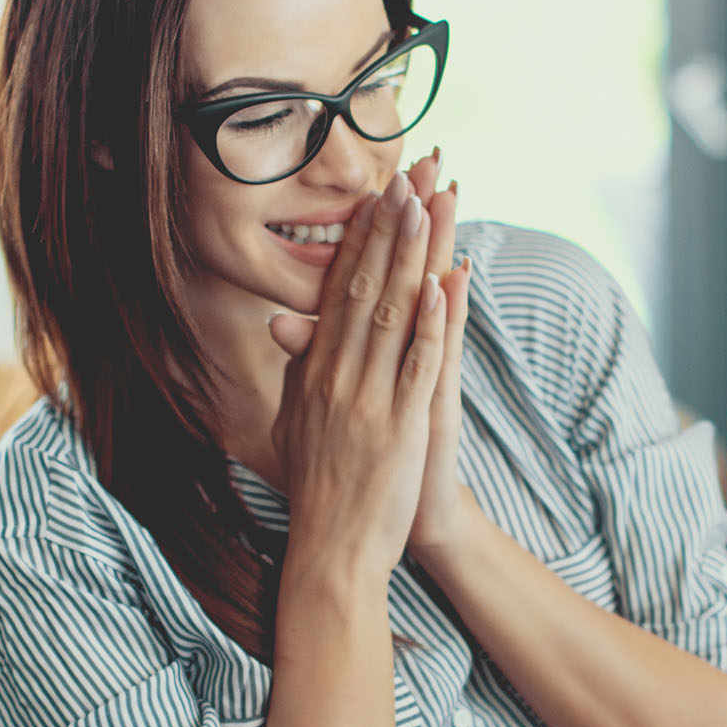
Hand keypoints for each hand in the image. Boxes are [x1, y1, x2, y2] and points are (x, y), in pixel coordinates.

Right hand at [268, 170, 449, 589]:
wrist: (332, 552)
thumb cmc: (321, 489)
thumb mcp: (296, 422)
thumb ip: (298, 371)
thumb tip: (285, 329)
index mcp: (314, 373)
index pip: (338, 290)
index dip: (361, 239)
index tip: (377, 193)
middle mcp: (335, 377)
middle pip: (363, 287)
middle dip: (387, 229)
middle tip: (406, 175)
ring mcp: (366, 400)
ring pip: (390, 312)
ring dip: (409, 256)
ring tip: (424, 206)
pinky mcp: (397, 426)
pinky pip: (415, 365)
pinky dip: (428, 324)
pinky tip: (440, 285)